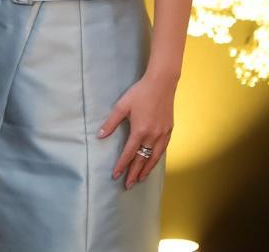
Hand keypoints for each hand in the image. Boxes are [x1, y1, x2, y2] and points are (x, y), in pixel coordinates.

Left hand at [97, 73, 175, 188]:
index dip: (122, 166)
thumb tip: (100, 136)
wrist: (162, 84)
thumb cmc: (140, 93)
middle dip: (134, 173)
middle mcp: (152, 136)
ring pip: (153, 158)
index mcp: (139, 131)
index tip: (115, 176)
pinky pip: (162, 150)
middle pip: (142, 160)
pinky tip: (153, 163)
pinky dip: (156, 159)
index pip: (129, 154)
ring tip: (140, 179)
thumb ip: (111, 123)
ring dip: (146, 170)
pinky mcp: (169, 131)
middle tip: (128, 185)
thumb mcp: (122, 106)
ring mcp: (162, 135)